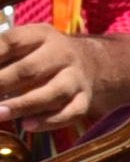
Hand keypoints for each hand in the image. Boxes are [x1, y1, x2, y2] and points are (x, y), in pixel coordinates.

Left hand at [0, 26, 129, 131]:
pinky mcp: (84, 99)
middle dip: (2, 83)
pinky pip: (71, 112)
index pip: (11, 42)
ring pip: (53, 93)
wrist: (89, 62)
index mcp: (42, 35)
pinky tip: (28, 126)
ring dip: (23, 105)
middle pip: (30, 70)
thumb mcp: (25, 43)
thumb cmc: (42, 55)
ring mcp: (76, 78)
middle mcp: (63, 54)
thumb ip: (3, 53)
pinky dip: (49, 121)